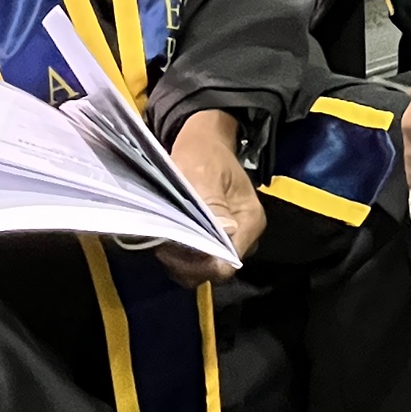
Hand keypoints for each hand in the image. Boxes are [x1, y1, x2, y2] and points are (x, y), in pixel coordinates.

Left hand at [156, 110, 265, 288]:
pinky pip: (195, 259)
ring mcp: (228, 240)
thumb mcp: (205, 172)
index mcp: (249, 222)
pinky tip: (164, 238)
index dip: (200, 261)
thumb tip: (223, 233)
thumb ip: (212, 205)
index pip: (227, 262)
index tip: (171, 246)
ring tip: (161, 239)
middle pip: (213, 269)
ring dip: (178, 259)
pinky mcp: (213, 240)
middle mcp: (243, 237)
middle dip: (185, 262)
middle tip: (161, 243)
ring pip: (201, 268)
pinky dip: (177, 254)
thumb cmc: (204, 153)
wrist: (202, 141)